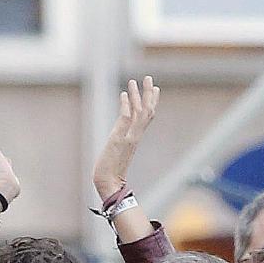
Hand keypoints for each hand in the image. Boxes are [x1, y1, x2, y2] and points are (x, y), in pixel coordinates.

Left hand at [92, 76, 159, 207]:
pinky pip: (126, 120)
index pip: (147, 117)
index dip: (152, 102)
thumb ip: (120, 144)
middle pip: (147, 112)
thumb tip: (118, 141)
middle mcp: (135, 136)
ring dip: (137, 96)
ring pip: (139, 113)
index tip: (155, 89)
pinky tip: (124, 94)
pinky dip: (126, 106)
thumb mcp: (117, 154)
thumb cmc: (110, 174)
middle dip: (148, 94)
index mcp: (135, 139)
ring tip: (134, 81)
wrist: (108, 185)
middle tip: (149, 78)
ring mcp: (129, 138)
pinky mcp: (120, 140)